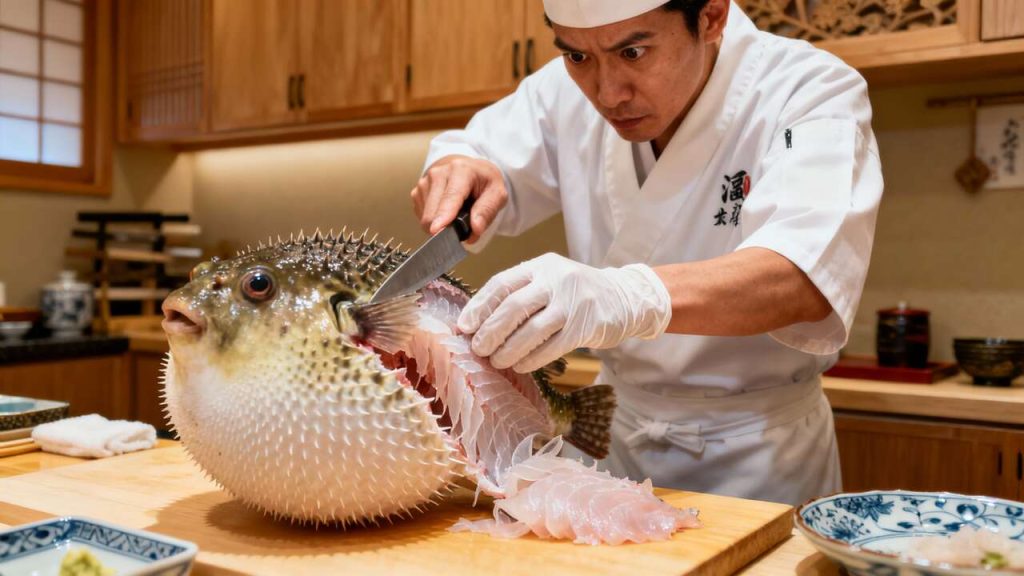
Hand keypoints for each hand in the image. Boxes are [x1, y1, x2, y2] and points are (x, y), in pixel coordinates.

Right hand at [411, 155, 507, 242]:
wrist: (471, 170)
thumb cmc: (484, 182)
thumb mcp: (497, 194)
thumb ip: (487, 211)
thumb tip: (475, 229)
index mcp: (461, 170)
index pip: (451, 196)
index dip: (443, 215)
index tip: (436, 230)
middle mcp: (439, 173)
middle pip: (433, 212)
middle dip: (447, 227)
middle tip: (463, 224)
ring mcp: (425, 182)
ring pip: (426, 217)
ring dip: (441, 223)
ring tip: (456, 213)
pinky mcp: (417, 191)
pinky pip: (422, 216)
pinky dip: (434, 220)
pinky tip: (445, 211)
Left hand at [457, 253, 671, 371]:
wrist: (624, 297)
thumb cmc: (576, 292)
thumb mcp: (548, 281)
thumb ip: (519, 295)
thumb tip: (477, 322)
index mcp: (541, 266)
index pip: (502, 283)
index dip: (479, 307)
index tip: (464, 327)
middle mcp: (556, 280)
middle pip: (514, 307)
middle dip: (491, 331)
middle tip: (477, 349)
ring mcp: (573, 303)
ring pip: (532, 330)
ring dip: (509, 349)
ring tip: (496, 362)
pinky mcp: (585, 326)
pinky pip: (552, 346)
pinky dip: (532, 359)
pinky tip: (520, 366)